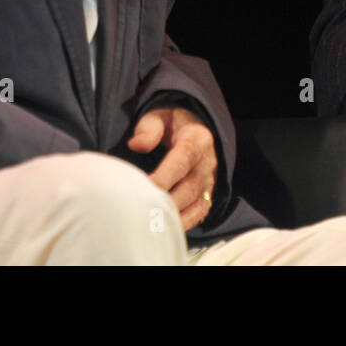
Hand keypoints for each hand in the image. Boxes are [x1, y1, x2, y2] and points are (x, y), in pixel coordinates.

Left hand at [127, 106, 217, 230]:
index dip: (165, 177)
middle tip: (142, 213)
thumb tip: (136, 145)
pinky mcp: (207, 195)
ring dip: (173, 217)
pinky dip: (183, 224)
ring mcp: (210, 181)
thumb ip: (148, 128)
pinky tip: (163, 229)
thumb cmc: (170, 124)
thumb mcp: (158, 116)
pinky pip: (198, 214)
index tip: (146, 188)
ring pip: (195, 205)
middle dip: (166, 203)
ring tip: (150, 225)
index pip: (182, 160)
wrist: (193, 128)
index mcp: (197, 139)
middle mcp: (208, 162)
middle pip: (189, 188)